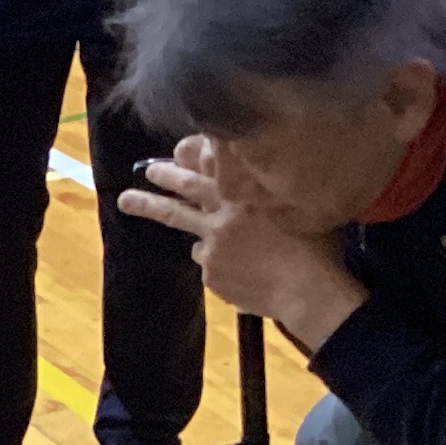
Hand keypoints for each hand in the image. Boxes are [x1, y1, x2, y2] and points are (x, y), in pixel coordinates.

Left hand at [118, 133, 369, 350]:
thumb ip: (265, 194)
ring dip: (157, 212)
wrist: (308, 291)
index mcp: (244, 196)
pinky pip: (209, 265)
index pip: (208, 168)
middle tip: (144, 170)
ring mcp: (212, 247)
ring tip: (130, 202)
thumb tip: (249, 183)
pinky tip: (243, 272)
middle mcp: (222, 217)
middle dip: (160, 177)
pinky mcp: (210, 275)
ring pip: (183, 228)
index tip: (170, 152)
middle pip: (180, 193)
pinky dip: (219, 265)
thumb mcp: (294, 207)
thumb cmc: (315, 248)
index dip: (186, 158)